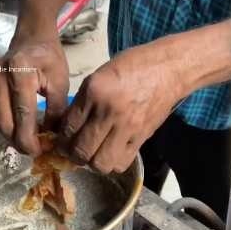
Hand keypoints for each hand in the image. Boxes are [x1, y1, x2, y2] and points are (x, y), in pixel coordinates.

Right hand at [0, 33, 68, 155]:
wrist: (32, 36)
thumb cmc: (50, 56)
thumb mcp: (60, 80)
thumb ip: (57, 108)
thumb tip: (52, 134)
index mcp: (20, 74)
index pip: (23, 114)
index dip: (30, 137)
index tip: (40, 151)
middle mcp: (0, 79)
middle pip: (5, 122)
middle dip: (19, 142)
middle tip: (36, 152)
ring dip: (14, 136)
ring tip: (32, 144)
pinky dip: (11, 125)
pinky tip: (24, 131)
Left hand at [59, 42, 182, 173]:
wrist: (169, 69)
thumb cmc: (134, 66)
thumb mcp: (101, 75)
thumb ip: (84, 101)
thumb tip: (68, 126)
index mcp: (95, 91)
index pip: (67, 127)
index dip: (61, 138)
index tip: (63, 140)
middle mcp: (109, 111)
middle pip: (81, 150)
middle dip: (73, 154)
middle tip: (75, 149)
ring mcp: (128, 126)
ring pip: (100, 163)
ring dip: (93, 162)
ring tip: (94, 153)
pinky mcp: (143, 136)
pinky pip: (122, 162)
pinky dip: (113, 162)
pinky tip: (112, 152)